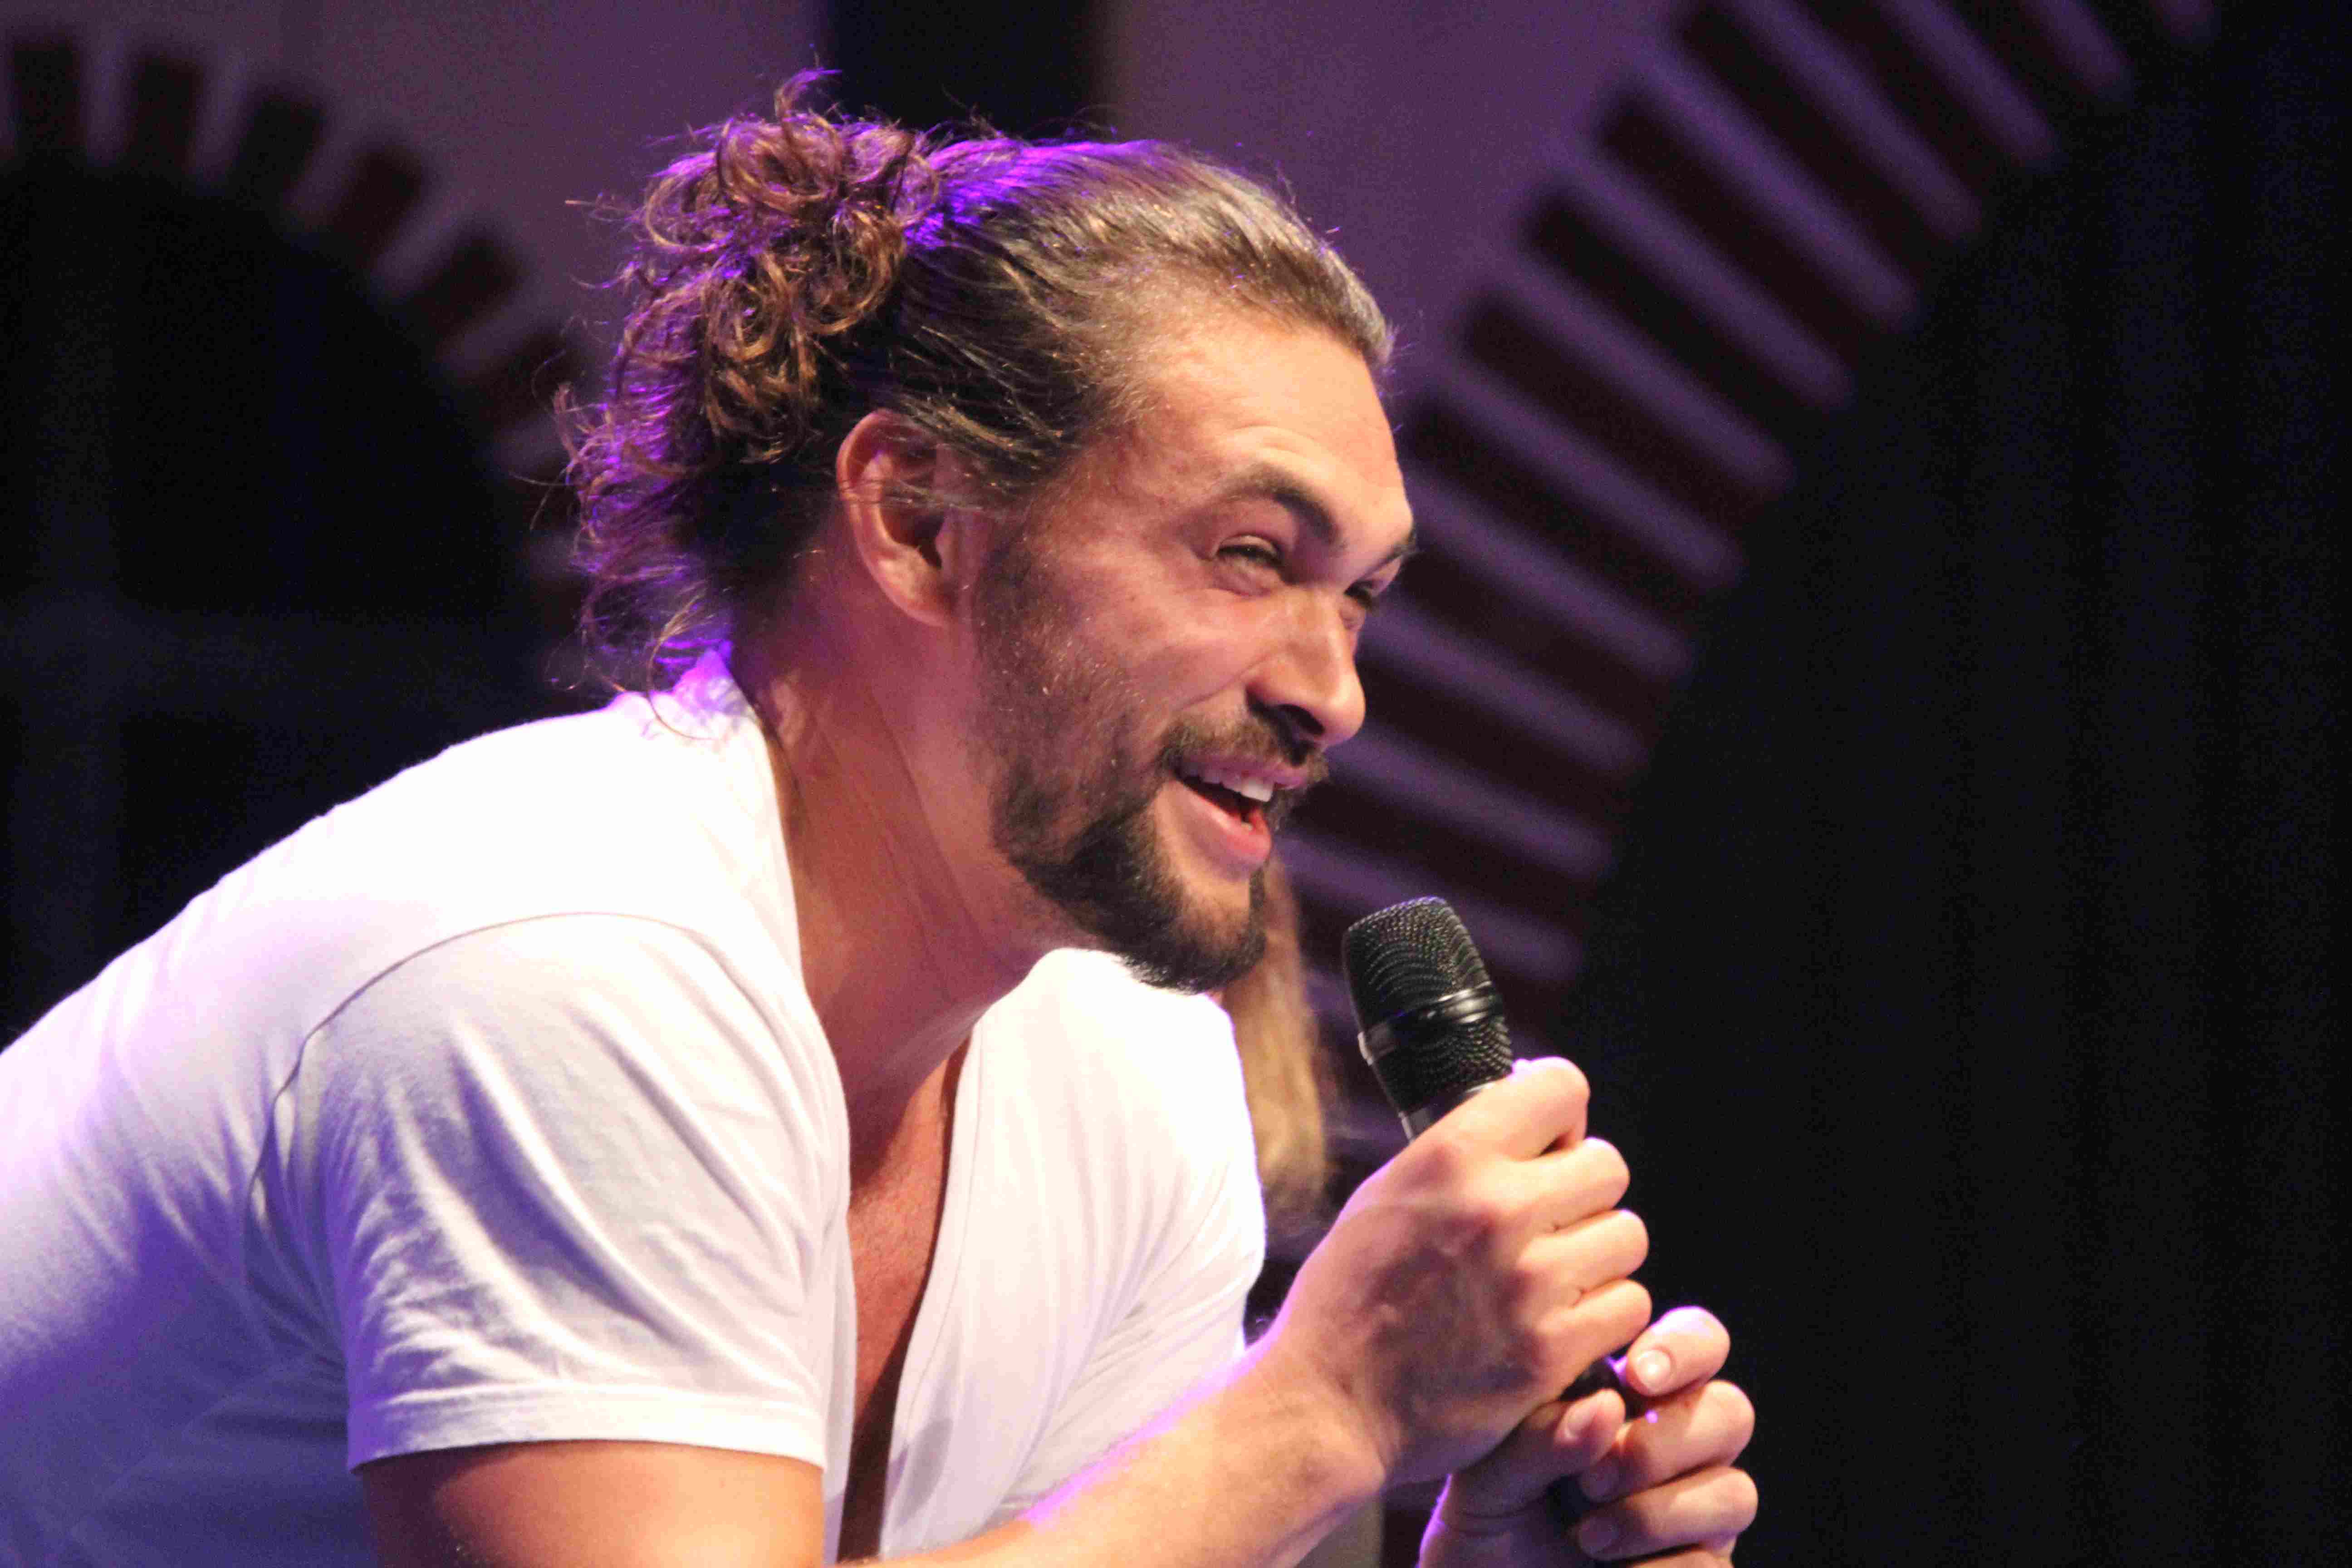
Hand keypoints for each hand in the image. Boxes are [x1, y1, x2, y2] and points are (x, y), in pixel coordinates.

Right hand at [1259, 1059, 1652, 1488]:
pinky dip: (1603, 1315)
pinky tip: (1563, 1322)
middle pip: (1608, 1166)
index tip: (1547, 1146)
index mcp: (1451, 1156)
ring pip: (1627, 1236)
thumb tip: (1531, 1128)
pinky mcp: (1550, 1350)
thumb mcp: (1387, 1193)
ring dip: (1598, 1255)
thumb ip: (1460, 1156)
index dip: (1561, 1117)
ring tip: (1556, 1276)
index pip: (1562, 1088)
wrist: (1328, 1402)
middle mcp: (1497, 1208)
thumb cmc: (1349, 1294)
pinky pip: (1628, 1305)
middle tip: (1552, 1222)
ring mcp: (1530, 1282)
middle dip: (1583, 1191)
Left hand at [1422, 1306, 1756, 1565]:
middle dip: (1664, 1442)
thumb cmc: (1487, 1527)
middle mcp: (1678, 1447)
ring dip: (1659, 1513)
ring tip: (1588, 1535)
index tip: (1636, 1374)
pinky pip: (1711, 1564)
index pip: (1698, 1341)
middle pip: (1733, 1412)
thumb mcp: (1489, 1477)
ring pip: (1735, 1492)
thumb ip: (1539, 1437)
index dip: (1685, 1348)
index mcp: (1633, 1397)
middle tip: (1593, 1479)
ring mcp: (1698, 1513)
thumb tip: (1608, 1407)